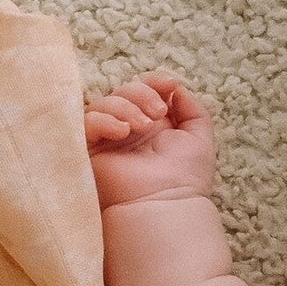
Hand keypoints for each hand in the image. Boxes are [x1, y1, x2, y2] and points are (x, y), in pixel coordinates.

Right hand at [84, 69, 216, 211]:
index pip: (144, 89)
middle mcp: (128, 129)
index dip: (153, 81)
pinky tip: (123, 131)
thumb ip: (192, 108)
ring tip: (143, 126)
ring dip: (125, 107)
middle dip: (141, 93)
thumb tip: (175, 87)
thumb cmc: (186, 178)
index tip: (168, 84)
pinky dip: (105, 120)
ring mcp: (108, 139)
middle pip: (123, 91)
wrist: (167, 204)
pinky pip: (88, 122)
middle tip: (157, 114)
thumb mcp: (199, 137)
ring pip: (104, 102)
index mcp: (152, 124)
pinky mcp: (89, 150)